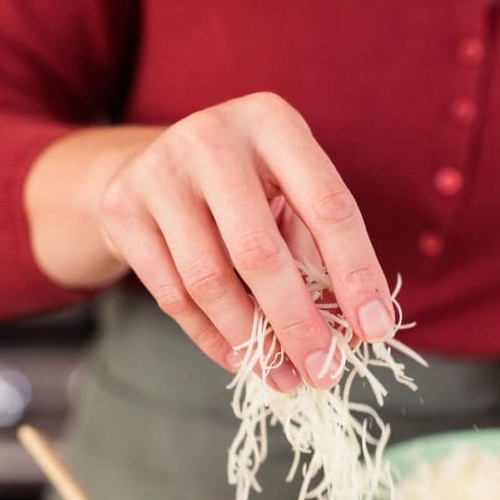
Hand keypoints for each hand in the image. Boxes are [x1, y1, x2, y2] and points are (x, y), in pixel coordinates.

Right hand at [28, 94, 394, 388]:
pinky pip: (172, 296)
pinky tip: (243, 360)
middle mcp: (212, 138)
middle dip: (298, 323)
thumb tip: (361, 329)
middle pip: (260, 252)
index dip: (356, 273)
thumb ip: (322, 251)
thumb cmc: (246, 186)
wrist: (149, 164)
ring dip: (253, 341)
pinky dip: (214, 339)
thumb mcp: (289, 193)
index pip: (328, 206)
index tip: (376, 329)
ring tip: (286, 376)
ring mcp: (159, 172)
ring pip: (209, 281)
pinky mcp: (123, 210)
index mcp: (273, 122)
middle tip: (325, 371)